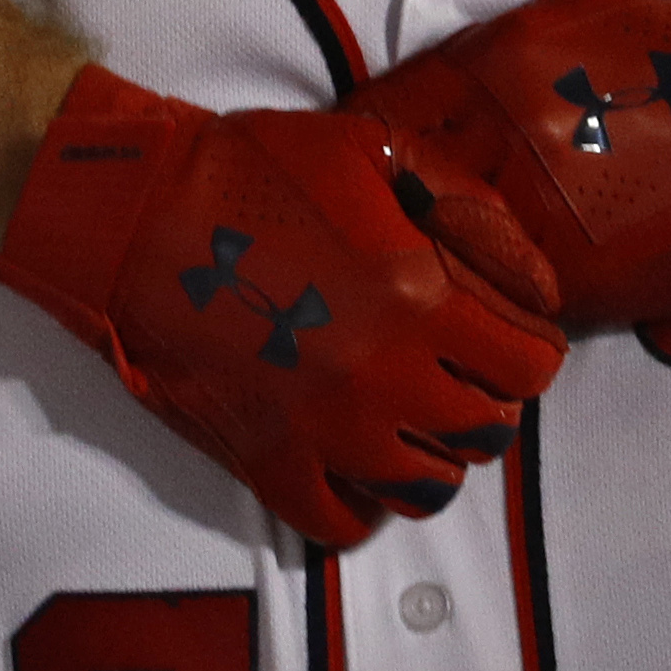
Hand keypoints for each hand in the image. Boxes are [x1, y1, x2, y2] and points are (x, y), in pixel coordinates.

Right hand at [0, 68, 566, 546]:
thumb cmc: (253, 170)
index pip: (530, 363)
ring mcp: (329, 432)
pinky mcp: (273, 462)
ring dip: (434, 452)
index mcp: (420, 298)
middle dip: (487, 396)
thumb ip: (464, 199)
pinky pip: (347, 522)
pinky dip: (364, 502)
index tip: (506, 333)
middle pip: (488, 428)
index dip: (530, 346)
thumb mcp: (372, 148)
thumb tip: (532, 273)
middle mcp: (387, 378)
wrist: (138, 215)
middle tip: (456, 367)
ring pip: (429, 487)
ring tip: (409, 414)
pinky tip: (355, 460)